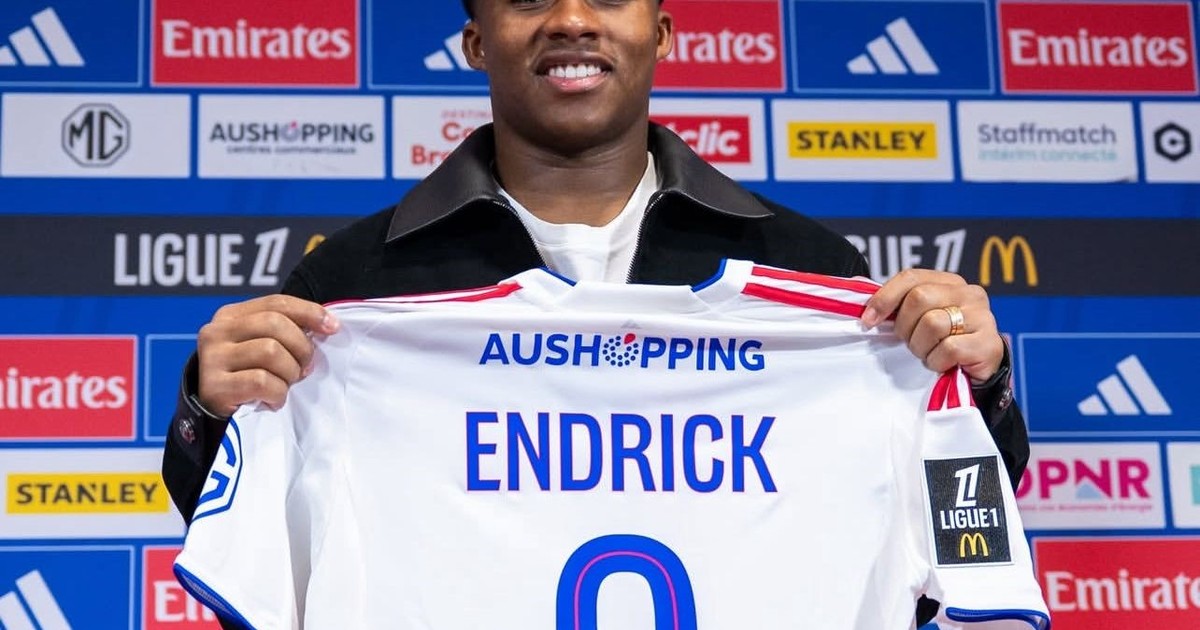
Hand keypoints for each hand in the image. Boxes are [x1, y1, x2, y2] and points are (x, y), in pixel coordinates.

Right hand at [196, 295, 339, 415]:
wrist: (213, 411)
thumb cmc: (247, 375)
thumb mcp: (262, 346)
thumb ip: (285, 331)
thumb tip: (328, 325)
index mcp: (231, 316)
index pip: (277, 303)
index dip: (309, 312)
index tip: (333, 327)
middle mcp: (217, 332)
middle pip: (275, 324)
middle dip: (300, 347)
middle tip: (304, 367)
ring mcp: (212, 358)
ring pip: (270, 351)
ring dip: (289, 373)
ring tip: (286, 384)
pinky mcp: (214, 386)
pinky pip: (262, 381)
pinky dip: (277, 393)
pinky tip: (274, 400)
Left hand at [861, 269, 1003, 382]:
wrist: (976, 372)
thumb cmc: (942, 343)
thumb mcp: (919, 320)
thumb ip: (899, 306)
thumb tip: (862, 304)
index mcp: (949, 282)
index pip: (910, 277)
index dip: (884, 298)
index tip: (868, 320)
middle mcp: (969, 293)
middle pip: (920, 298)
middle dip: (904, 326)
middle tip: (908, 342)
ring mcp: (983, 316)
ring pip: (932, 324)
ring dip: (920, 346)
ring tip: (927, 353)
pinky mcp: (988, 343)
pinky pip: (949, 348)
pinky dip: (936, 360)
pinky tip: (940, 363)